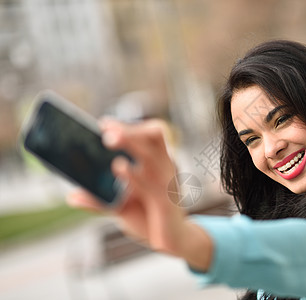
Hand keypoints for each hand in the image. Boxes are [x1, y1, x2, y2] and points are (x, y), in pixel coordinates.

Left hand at [66, 119, 211, 270]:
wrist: (175, 239)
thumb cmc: (151, 218)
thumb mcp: (124, 206)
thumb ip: (101, 200)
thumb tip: (71, 196)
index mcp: (159, 163)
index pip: (152, 134)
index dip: (129, 127)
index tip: (103, 124)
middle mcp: (166, 169)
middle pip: (153, 138)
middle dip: (129, 131)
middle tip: (105, 130)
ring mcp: (166, 184)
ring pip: (151, 157)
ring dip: (130, 144)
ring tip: (109, 139)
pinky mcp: (164, 203)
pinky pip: (150, 185)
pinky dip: (134, 175)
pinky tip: (119, 167)